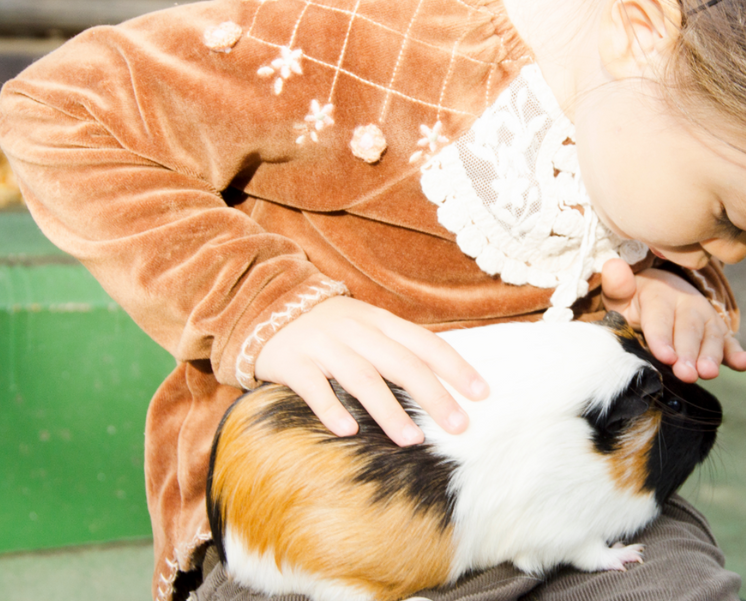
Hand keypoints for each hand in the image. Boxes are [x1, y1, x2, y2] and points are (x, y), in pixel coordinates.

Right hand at [254, 296, 488, 445]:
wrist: (264, 305)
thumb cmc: (328, 325)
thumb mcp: (367, 325)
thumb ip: (399, 347)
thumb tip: (444, 379)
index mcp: (381, 322)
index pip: (426, 343)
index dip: (456, 367)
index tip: (482, 393)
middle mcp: (357, 331)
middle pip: (402, 363)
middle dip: (434, 396)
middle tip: (460, 426)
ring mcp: (324, 346)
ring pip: (363, 378)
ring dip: (390, 411)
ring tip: (413, 440)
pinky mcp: (293, 363)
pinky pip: (314, 388)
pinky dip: (332, 410)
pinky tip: (349, 432)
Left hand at [600, 258, 745, 382]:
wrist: (659, 292)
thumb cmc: (635, 300)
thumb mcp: (621, 294)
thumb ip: (616, 285)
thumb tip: (613, 267)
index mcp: (660, 294)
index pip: (660, 317)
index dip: (662, 336)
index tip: (664, 356)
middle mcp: (687, 304)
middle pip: (688, 329)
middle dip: (688, 352)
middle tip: (686, 373)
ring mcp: (705, 317)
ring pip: (711, 336)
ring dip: (712, 355)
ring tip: (708, 373)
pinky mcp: (718, 332)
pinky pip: (729, 342)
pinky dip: (738, 353)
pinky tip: (745, 363)